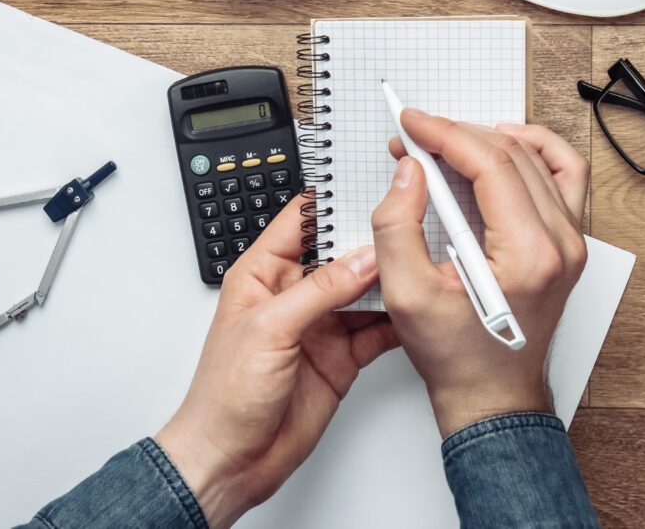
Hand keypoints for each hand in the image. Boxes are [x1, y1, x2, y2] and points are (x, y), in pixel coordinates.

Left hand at [156, 196, 397, 528]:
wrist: (231, 460)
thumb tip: (362, 260)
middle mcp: (294, 295)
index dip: (331, 200)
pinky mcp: (343, 355)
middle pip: (342, 253)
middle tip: (409, 221)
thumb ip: (320, 291)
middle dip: (372, 239)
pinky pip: (377, 329)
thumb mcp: (269, 330)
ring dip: (390, 279)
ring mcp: (321, 324)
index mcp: (263, 274)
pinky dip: (398, 319)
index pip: (301, 221)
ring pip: (365, 289)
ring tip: (421, 260)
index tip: (366, 183)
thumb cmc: (223, 396)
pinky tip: (415, 307)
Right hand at [372, 112, 588, 436]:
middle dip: (456, 135)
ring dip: (490, 139)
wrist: (492, 394)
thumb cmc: (457, 356)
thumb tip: (409, 172)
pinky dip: (536, 152)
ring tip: (450, 140)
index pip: (490, 164)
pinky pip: (566, 177)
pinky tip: (507, 147)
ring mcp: (572, 243)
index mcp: (528, 255)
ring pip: (540, 158)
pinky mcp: (569, 244)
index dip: (445, 134)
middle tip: (415, 136)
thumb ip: (398, 226)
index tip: (412, 123)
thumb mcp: (406, 296)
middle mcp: (562, 244)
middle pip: (513, 155)